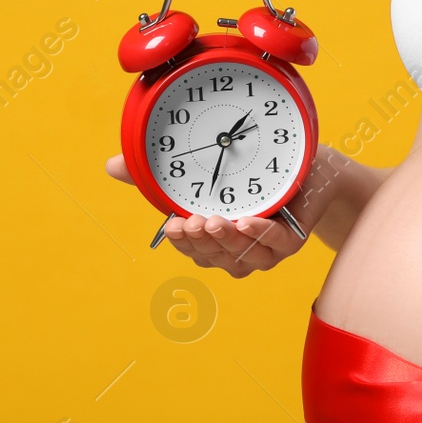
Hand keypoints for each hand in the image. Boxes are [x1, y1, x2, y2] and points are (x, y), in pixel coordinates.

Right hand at [105, 152, 324, 277]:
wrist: (309, 166)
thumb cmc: (255, 170)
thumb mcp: (207, 165)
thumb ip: (160, 172)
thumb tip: (112, 166)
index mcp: (215, 238)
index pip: (193, 250)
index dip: (182, 243)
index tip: (170, 227)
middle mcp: (238, 249)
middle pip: (214, 256)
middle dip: (200, 242)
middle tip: (191, 222)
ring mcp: (265, 249)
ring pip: (242, 256)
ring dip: (227, 240)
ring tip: (215, 220)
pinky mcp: (292, 241)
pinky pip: (276, 244)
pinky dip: (261, 234)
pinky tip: (248, 221)